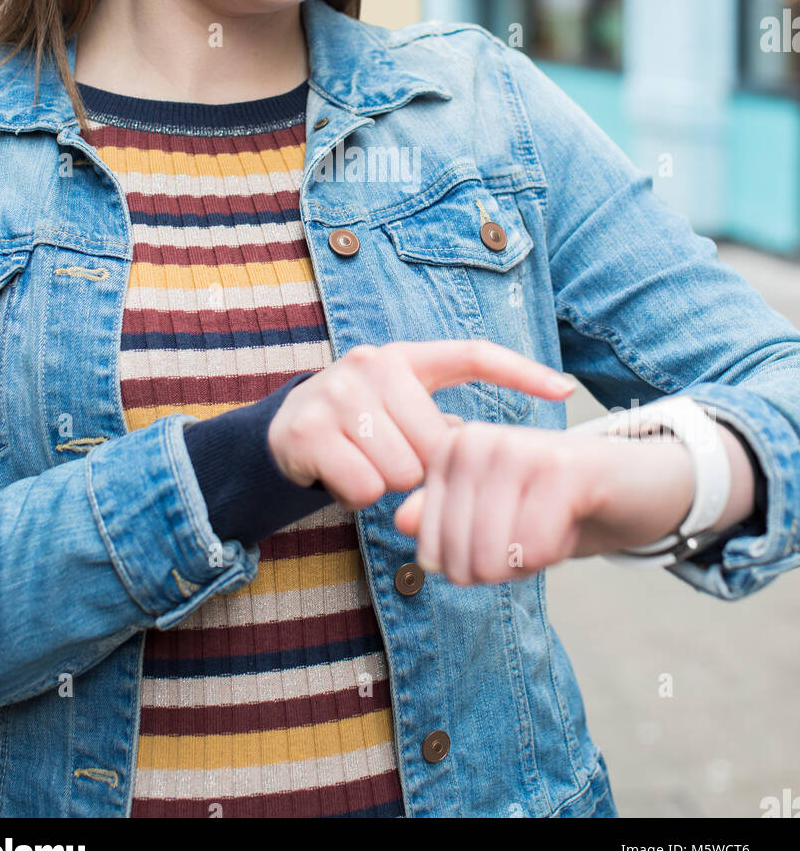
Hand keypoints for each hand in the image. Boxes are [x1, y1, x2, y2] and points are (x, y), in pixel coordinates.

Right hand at [266, 340, 573, 511]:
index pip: (472, 355)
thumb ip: (442, 425)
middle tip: (392, 457)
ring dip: (388, 482)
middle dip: (420, 467)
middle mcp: (372, 362)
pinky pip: (364, 487)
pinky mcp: (310, 428)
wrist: (286, 430)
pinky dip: (358, 495)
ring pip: (400, 471)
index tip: (565, 390)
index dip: (521, 372)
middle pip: (435, 444)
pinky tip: (342, 475)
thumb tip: (497, 454)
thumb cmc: (360, 425)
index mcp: (406, 356)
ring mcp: (338, 391)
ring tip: (365, 463)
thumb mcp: (401, 411)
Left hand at [393, 420, 696, 584]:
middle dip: (498, 571)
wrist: (635, 483)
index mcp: (451, 450)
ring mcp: (518, 448)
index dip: (467, 570)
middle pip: (459, 556)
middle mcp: (477, 440)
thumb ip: (442, 518)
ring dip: (526, 564)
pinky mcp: (561, 467)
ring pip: (493, 555)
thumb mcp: (493, 516)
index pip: (429, 548)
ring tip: (548, 530)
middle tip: (529, 542)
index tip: (500, 542)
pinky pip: (534, 547)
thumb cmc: (555, 504)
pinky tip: (568, 526)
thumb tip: (402, 521)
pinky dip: (552, 555)